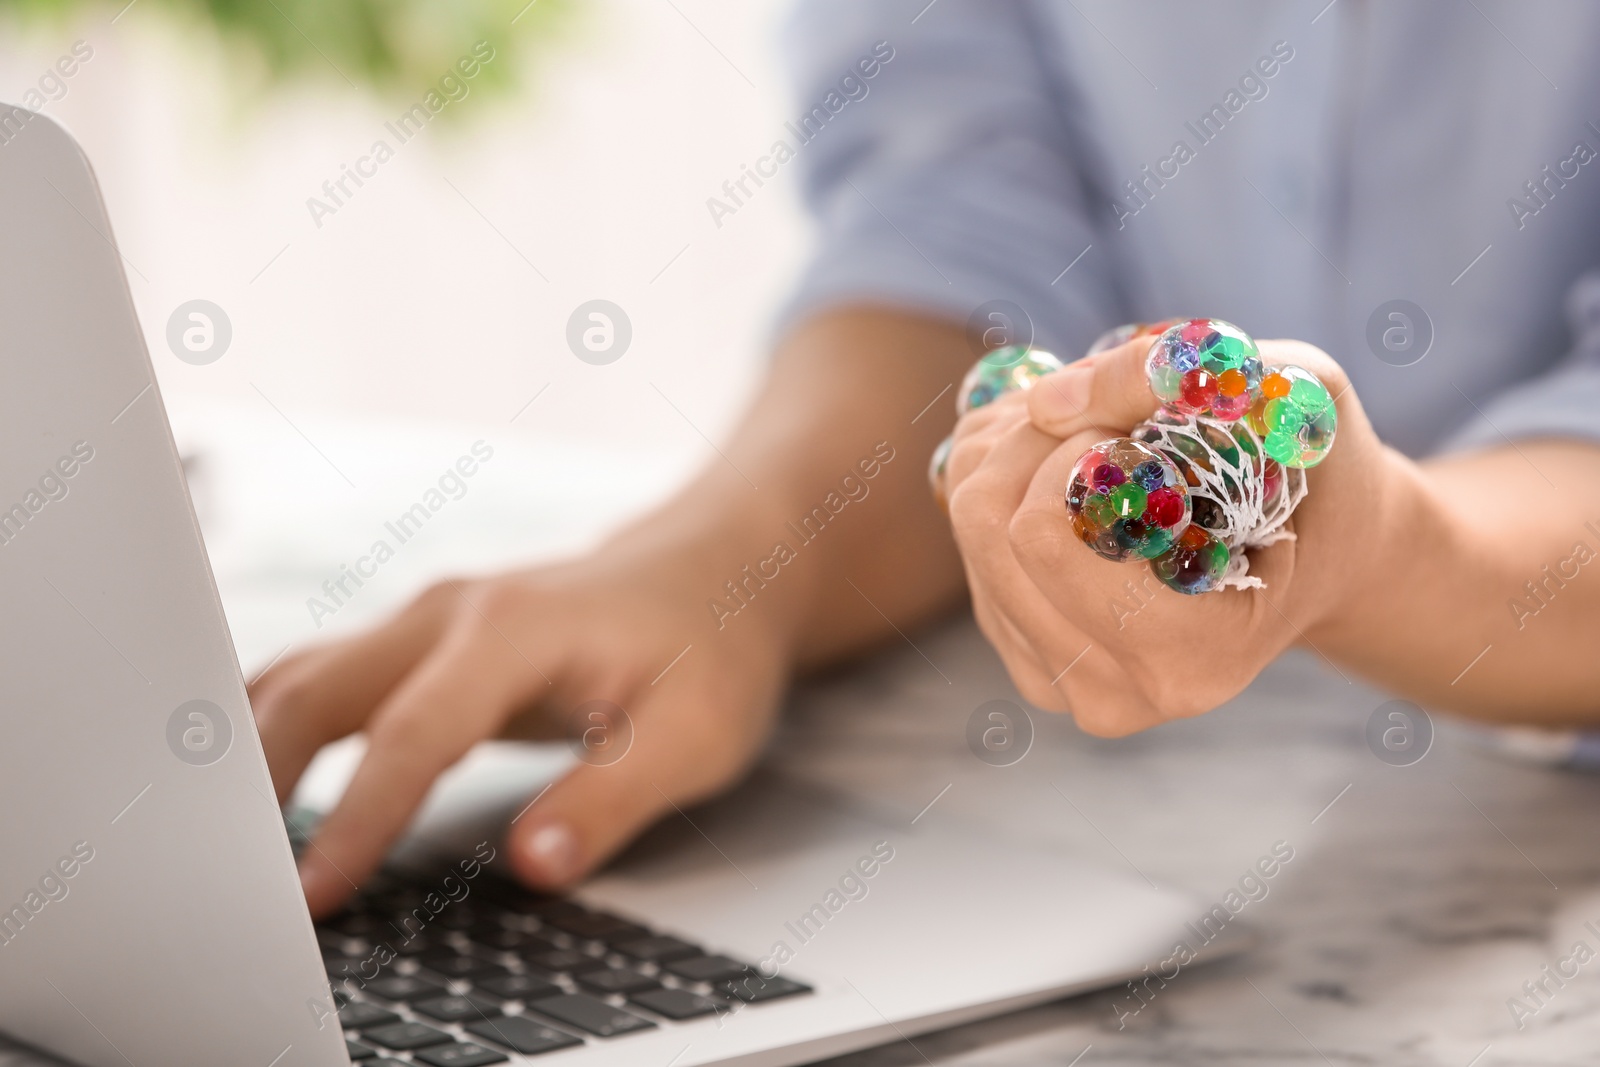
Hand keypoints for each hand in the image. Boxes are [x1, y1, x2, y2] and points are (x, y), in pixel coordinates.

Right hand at [251, 532, 790, 916]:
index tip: (313, 894)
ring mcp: (428, 619)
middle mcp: (452, 611)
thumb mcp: (696, 734)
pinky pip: (323, 679)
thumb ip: (612, 798)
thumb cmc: (709, 650)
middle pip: (319, 689)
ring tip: (219, 845)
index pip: (413, 733)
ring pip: (304, 676)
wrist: (714, 573)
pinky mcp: (421, 640)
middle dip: (260, 782)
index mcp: (515, 630)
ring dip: (254, 753)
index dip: (358, 817)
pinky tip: (258, 794)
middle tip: (228, 881)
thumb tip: (533, 866)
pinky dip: (278, 732)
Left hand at [944, 335, 1409, 734]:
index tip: (1143, 430)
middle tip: (1113, 417)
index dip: (1077, 452)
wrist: (1322, 546)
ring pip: (969, 521)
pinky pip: (964, 531)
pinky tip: (1077, 472)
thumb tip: (1044, 405)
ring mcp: (1058, 680)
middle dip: (1042, 438)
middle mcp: (1117, 694)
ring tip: (1107, 439)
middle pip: (990, 525)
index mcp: (1193, 658)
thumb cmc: (1320, 472)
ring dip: (1021, 447)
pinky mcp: (1019, 647)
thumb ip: (1178, 378)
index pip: (1045, 536)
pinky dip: (1004, 472)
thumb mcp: (1291, 393)